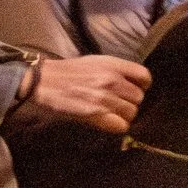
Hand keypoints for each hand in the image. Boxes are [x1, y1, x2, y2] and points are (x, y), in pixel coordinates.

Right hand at [26, 54, 148, 134]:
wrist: (43, 81)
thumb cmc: (66, 72)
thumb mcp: (94, 62)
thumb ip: (114, 70)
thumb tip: (130, 83)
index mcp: (113, 65)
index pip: (144, 77)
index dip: (141, 86)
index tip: (133, 90)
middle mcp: (112, 80)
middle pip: (138, 98)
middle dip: (129, 103)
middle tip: (115, 104)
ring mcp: (104, 98)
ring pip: (131, 113)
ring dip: (122, 116)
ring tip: (109, 113)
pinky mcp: (95, 115)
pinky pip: (121, 126)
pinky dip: (116, 126)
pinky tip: (106, 122)